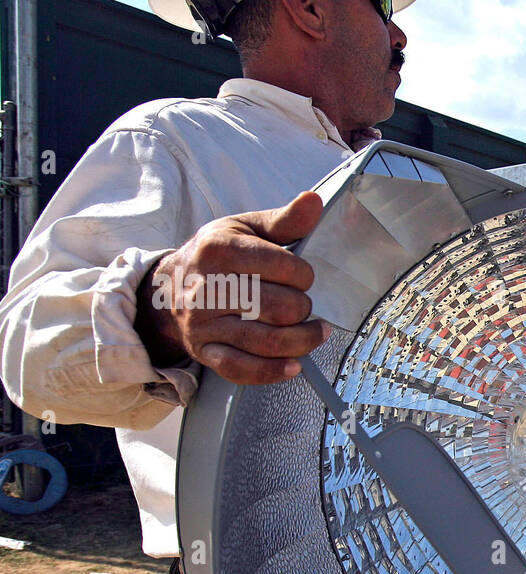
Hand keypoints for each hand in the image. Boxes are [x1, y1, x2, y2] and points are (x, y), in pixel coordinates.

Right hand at [135, 192, 330, 383]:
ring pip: (269, 342)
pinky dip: (273, 372)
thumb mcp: (244, 229)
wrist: (165, 288)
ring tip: (313, 332)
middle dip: (303, 308)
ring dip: (303, 341)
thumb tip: (313, 201)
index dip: (304, 275)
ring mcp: (205, 324)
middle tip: (299, 304)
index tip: (299, 277)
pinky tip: (294, 365)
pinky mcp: (205, 352)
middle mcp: (208, 287)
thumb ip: (283, 220)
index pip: (287, 268)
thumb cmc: (215, 257)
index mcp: (220, 250)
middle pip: (283, 307)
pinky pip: (242, 369)